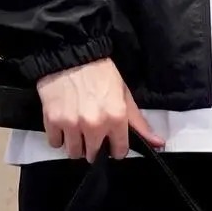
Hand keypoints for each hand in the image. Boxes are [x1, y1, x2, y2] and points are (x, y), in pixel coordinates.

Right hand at [34, 57, 165, 160]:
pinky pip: (55, 143)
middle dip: (94, 147)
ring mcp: (72, 124)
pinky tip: (64, 125)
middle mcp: (94, 125)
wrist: (72, 55)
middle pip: (93, 155)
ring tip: (77, 129)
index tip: (112, 141)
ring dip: (76, 144)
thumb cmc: (101, 73)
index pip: (119, 151)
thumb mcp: (124, 96)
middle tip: (92, 132)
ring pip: (74, 152)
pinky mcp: (52, 121)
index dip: (116, 147)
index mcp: (116, 118)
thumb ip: (139, 123)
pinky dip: (59, 137)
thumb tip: (159, 143)